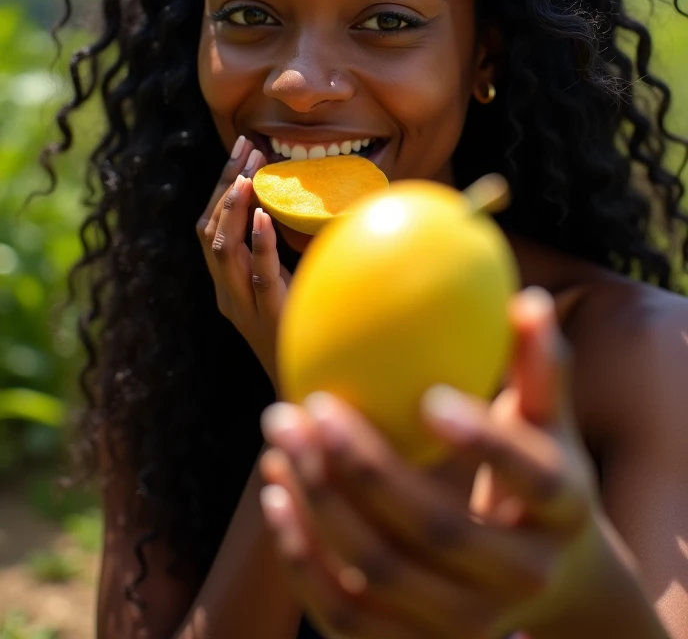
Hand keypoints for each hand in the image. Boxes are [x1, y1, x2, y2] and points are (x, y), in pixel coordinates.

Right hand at [196, 136, 290, 391]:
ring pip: (222, 250)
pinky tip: (262, 215)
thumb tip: (315, 202)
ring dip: (232, 208)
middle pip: (209, 231)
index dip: (221, 186)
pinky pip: (258, 275)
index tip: (242, 148)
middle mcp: (225, 292)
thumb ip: (288, 251)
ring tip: (246, 174)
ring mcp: (243, 306)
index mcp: (226, 283)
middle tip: (246, 147)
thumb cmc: (303, 330)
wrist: (309, 388)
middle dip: (224, 185)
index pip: (210, 227)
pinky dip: (258, 242)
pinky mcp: (268, 315)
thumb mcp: (289, 284)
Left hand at [256, 288, 611, 638]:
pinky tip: (275, 493)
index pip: (532, 477)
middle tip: (310, 406)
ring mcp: (470, 622)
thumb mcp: (550, 418)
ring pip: (382, 575)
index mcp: (565, 508)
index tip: (428, 399)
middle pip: (438, 531)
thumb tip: (528, 299)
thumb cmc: (540, 465)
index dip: (484, 442)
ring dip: (320, 507)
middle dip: (364, 468)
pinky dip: (303, 558)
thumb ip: (540, 363)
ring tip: (280, 438)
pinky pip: (348, 614)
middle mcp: (524, 578)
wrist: (553, 573)